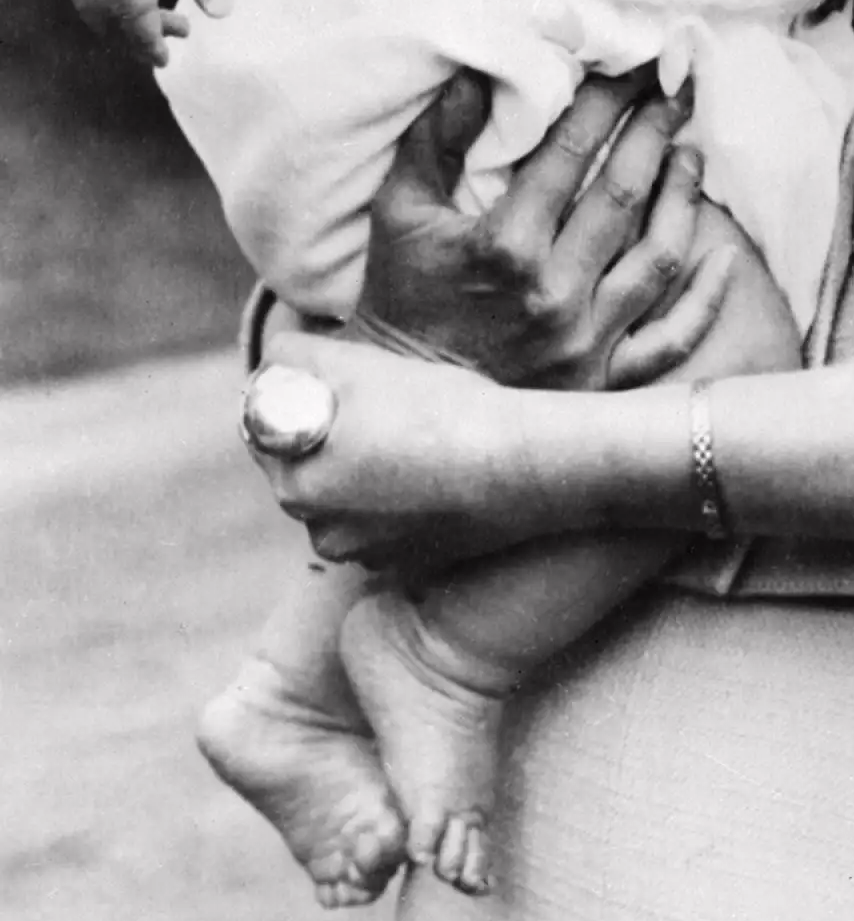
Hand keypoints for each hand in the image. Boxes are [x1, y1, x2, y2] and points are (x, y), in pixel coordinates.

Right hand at [64, 0, 230, 64]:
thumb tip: (220, 13)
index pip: (130, 11)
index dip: (147, 39)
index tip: (163, 59)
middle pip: (107, 14)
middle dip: (138, 34)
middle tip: (179, 32)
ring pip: (90, 5)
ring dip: (120, 23)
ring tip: (162, 22)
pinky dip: (103, 6)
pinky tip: (131, 5)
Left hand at [249, 330, 540, 568]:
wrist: (521, 465)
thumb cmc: (438, 409)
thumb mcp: (356, 362)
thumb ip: (293, 358)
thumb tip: (273, 363)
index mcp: (294, 483)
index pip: (265, 427)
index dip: (296, 392)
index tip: (333, 378)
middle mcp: (319, 531)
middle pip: (305, 463)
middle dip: (328, 432)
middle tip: (378, 400)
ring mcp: (365, 553)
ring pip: (344, 494)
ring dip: (361, 467)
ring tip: (410, 435)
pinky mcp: (406, 562)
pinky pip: (383, 521)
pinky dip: (396, 498)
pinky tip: (431, 470)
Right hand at [358, 69, 733, 389]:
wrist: (403, 410)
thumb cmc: (399, 300)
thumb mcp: (399, 213)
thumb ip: (436, 139)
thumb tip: (475, 73)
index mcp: (505, 246)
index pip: (571, 152)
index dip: (606, 99)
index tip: (633, 63)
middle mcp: (555, 294)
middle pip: (624, 194)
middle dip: (655, 130)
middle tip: (676, 89)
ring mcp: (586, 343)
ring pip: (658, 256)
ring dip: (683, 197)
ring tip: (691, 151)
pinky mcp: (602, 383)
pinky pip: (671, 340)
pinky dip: (704, 299)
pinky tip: (725, 255)